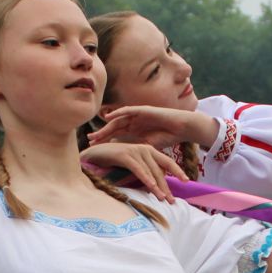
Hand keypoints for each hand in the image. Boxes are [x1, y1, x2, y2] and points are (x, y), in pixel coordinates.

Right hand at [79, 142, 178, 201]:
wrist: (95, 154)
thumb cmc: (114, 161)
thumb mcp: (133, 165)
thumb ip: (145, 171)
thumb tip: (156, 186)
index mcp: (149, 150)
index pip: (167, 162)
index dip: (177, 171)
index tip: (186, 181)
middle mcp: (145, 149)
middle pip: (160, 169)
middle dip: (166, 186)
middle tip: (172, 200)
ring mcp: (135, 151)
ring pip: (150, 171)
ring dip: (157, 186)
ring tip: (163, 199)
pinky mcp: (125, 155)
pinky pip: (138, 169)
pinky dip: (145, 178)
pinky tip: (151, 187)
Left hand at [88, 105, 216, 149]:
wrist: (181, 128)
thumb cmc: (168, 138)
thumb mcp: (149, 146)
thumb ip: (137, 150)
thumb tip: (128, 162)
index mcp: (135, 130)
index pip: (116, 135)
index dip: (106, 141)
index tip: (94, 148)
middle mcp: (134, 122)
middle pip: (114, 128)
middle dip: (101, 134)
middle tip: (89, 140)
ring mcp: (137, 115)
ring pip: (118, 120)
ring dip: (106, 126)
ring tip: (96, 133)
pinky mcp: (143, 110)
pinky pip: (128, 110)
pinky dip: (118, 113)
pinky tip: (108, 117)